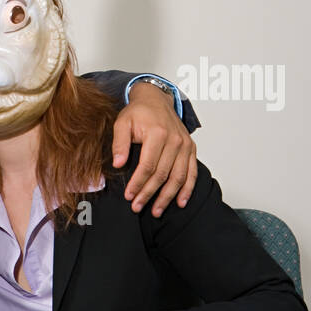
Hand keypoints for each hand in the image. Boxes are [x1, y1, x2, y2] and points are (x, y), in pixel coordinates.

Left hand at [113, 81, 196, 215]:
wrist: (156, 99)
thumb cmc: (139, 112)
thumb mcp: (122, 122)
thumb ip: (119, 143)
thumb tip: (118, 164)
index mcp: (157, 133)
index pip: (148, 166)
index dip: (138, 183)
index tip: (129, 196)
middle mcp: (175, 140)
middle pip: (162, 174)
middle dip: (149, 194)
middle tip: (138, 207)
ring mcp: (185, 145)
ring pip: (178, 177)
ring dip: (167, 197)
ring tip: (156, 210)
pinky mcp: (191, 149)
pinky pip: (192, 172)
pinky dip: (187, 189)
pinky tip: (180, 202)